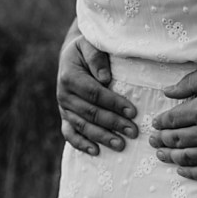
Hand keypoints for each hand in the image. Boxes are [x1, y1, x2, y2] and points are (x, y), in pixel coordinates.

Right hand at [56, 32, 137, 154]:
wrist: (71, 57)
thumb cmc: (86, 50)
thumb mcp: (90, 46)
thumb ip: (97, 58)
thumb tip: (105, 78)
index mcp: (70, 77)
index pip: (94, 93)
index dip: (113, 103)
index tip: (133, 112)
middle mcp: (63, 95)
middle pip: (90, 113)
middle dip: (113, 123)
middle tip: (133, 132)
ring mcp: (63, 108)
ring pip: (82, 126)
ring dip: (102, 137)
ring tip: (121, 145)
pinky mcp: (64, 118)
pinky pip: (70, 134)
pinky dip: (81, 144)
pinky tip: (96, 152)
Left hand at [150, 63, 196, 179]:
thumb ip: (190, 82)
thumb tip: (166, 92)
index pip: (171, 121)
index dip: (160, 124)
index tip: (155, 124)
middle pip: (175, 141)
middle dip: (160, 141)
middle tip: (153, 141)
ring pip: (187, 158)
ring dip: (170, 158)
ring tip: (161, 155)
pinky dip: (191, 173)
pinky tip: (182, 170)